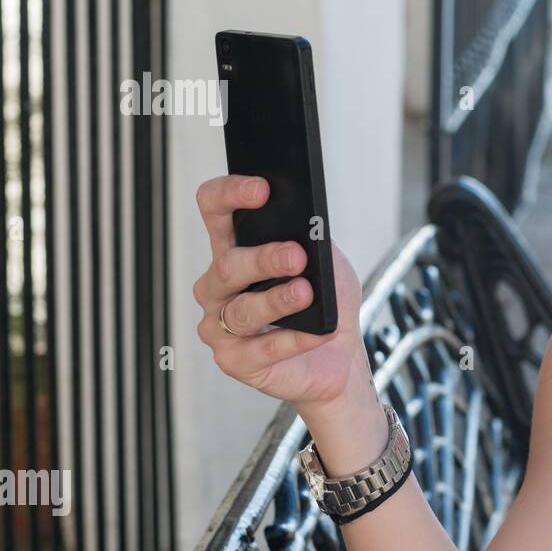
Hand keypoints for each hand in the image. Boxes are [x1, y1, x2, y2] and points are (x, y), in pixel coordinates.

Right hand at [192, 174, 365, 408]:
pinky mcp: (234, 360)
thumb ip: (313, 240)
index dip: (230, 195)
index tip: (261, 190)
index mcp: (233, 249)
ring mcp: (220, 324)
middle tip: (296, 256)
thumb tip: (308, 226)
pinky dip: (294, 340)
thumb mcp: (327, 261)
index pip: (214, 210)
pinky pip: (262, 349)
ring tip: (306, 293)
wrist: (337, 355)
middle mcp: (218, 286)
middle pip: (227, 264)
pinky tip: (318, 333)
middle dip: (263, 258)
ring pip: (242, 309)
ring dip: (278, 300)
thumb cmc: (325, 303)